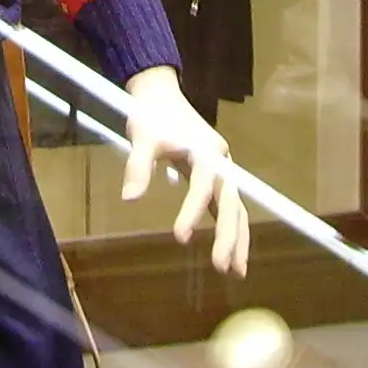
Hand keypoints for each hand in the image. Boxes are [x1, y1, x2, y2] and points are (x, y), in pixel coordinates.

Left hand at [121, 65, 247, 275]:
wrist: (161, 95)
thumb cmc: (152, 115)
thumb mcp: (142, 137)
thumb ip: (138, 166)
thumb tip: (130, 199)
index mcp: (206, 150)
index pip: (204, 186)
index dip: (192, 211)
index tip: (179, 238)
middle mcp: (221, 161)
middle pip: (230, 202)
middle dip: (228, 235)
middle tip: (221, 267)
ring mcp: (221, 169)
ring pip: (236, 207)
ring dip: (238, 238)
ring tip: (237, 272)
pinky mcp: (216, 177)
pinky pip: (228, 206)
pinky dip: (232, 228)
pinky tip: (233, 252)